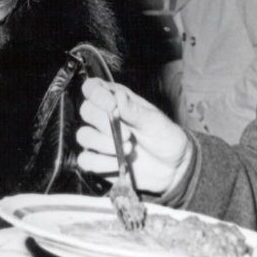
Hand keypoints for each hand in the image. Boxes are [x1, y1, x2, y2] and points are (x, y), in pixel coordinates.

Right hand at [76, 77, 191, 194]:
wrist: (173, 168)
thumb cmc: (165, 137)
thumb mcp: (155, 122)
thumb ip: (135, 111)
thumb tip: (118, 97)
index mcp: (117, 100)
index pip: (92, 88)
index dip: (96, 94)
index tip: (112, 105)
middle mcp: (104, 117)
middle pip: (85, 110)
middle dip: (104, 123)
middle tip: (128, 134)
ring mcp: (99, 139)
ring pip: (83, 135)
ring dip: (104, 144)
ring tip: (128, 148)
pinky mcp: (98, 161)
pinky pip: (85, 160)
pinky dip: (101, 163)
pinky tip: (118, 163)